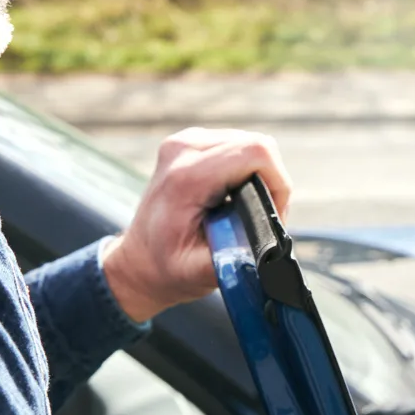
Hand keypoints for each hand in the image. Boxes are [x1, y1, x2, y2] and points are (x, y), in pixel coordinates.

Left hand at [101, 128, 292, 322]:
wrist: (137, 261)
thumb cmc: (166, 268)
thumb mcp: (200, 272)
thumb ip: (235, 257)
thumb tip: (267, 247)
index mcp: (187, 176)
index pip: (254, 153)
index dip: (277, 183)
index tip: (272, 215)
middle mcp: (183, 149)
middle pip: (256, 145)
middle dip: (270, 182)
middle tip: (262, 216)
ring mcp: (185, 141)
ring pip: (249, 143)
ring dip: (258, 176)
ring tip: (246, 209)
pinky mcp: (190, 142)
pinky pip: (236, 145)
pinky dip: (245, 170)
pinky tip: (234, 196)